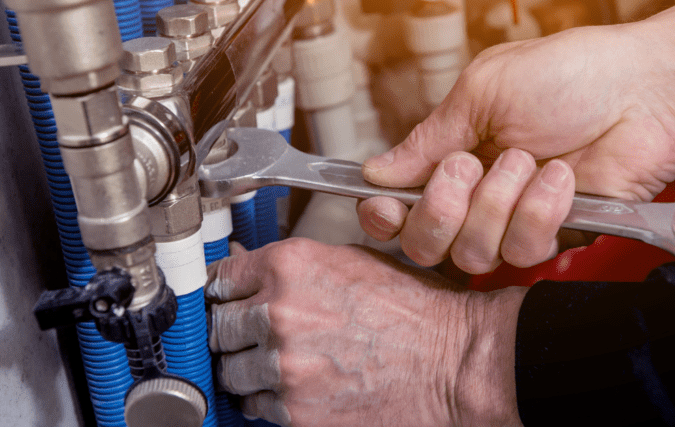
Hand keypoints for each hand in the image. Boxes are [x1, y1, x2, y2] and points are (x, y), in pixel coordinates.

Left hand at [205, 240, 525, 426]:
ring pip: (231, 372)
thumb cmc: (417, 310)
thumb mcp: (354, 263)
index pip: (220, 277)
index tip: (228, 300)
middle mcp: (279, 312)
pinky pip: (256, 408)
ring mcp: (283, 366)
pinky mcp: (294, 412)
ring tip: (288, 364)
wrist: (455, 361)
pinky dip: (271, 401)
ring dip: (250, 370)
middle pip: (218, 327)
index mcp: (292, 265)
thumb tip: (251, 270)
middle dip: (236, 333)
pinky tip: (304, 388)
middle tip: (263, 335)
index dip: (226, 291)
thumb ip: (296, 267)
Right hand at [358, 0, 674, 273]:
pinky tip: (561, 177)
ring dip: (497, 202)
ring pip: (472, 253)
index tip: (382, 206)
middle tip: (470, 166)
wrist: (643, 92)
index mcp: (452, 152)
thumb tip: (377, 171)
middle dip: (441, 209)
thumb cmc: (569, 75)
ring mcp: (514, 220)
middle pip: (424, 243)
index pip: (397, 203)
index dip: (382, 213)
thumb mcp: (483, 91)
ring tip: (529, 160)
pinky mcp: (554, 237)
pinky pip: (523, 250)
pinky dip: (539, 210)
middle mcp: (476, 194)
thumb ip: (429, 138)